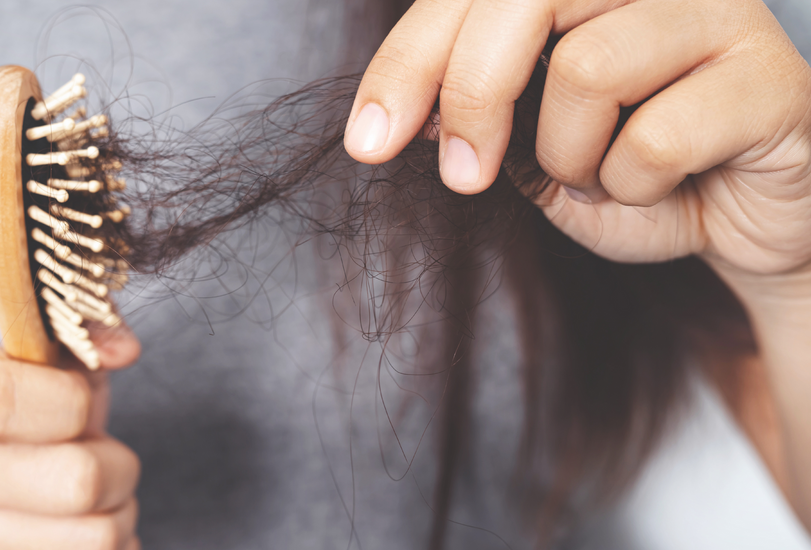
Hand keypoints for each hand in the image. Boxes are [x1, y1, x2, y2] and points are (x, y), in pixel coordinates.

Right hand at [0, 325, 141, 549]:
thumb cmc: (23, 419)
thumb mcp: (51, 366)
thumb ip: (91, 339)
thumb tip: (124, 350)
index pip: (2, 401)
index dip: (71, 403)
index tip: (75, 404)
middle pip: (77, 480)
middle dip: (119, 468)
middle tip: (106, 460)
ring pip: (96, 539)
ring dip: (119, 518)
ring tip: (93, 501)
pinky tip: (79, 534)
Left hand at [345, 0, 810, 283]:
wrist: (741, 223)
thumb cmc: (633, 172)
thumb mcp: (533, 149)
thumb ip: (478, 114)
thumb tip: (411, 107)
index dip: (407, 60)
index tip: (368, 142)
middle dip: (472, 94)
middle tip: (463, 177)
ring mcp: (718, 10)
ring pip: (588, 67)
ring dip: (571, 156)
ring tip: (603, 173)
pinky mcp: (768, 73)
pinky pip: (656, 137)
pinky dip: (635, 188)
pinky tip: (670, 185)